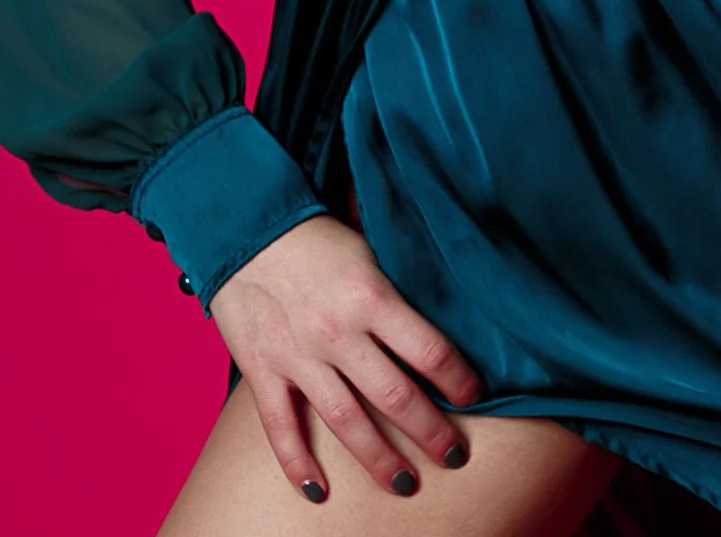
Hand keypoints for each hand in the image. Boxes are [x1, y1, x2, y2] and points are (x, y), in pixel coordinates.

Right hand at [210, 211, 484, 503]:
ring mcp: (299, 357)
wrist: (245, 229)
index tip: (475, 397)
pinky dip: (298, 463)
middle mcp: (338, 333)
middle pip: (394, 395)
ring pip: (346, 420)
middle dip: (429, 430)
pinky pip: (281, 427)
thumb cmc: (318, 236)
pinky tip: (318, 491)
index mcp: (372, 297)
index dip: (458, 379)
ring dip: (377, 458)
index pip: (429, 349)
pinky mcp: (263, 371)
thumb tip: (444, 308)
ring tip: (404, 483)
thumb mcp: (371, 247)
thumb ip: (398, 287)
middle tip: (454, 455)